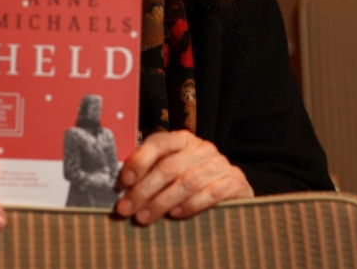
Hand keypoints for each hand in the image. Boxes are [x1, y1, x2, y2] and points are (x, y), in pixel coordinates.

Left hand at [115, 130, 252, 223]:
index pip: (158, 143)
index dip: (139, 161)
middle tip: (126, 209)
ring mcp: (220, 164)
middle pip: (169, 167)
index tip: (123, 182)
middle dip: (144, 190)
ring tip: (144, 217)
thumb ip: (151, 173)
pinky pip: (210, 193)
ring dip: (161, 202)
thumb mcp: (173, 171)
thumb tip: (121, 188)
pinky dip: (191, 205)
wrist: (233, 188)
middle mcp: (201, 148)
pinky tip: (175, 214)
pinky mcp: (235, 182)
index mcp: (182, 140)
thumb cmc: (194, 181)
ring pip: (186, 182)